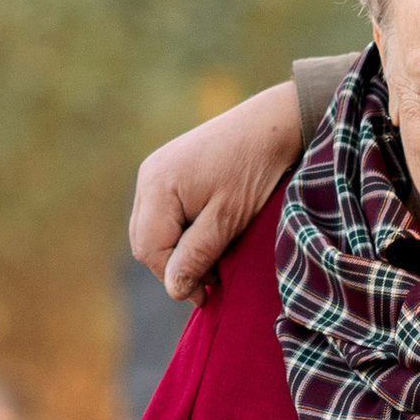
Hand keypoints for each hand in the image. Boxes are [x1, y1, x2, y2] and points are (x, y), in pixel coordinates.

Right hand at [128, 80, 304, 299]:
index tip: (207, 295)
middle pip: (146, 241)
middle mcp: (148, 177)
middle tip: (213, 280)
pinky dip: (183, 232)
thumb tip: (173, 290)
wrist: (273, 125)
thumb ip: (197, 254)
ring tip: (215, 260)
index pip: (150, 249)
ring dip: (179, 251)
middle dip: (175, 266)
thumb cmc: (253, 169)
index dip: (175, 278)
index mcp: (156, 186)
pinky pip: (165, 213)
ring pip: (154, 229)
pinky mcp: (171, 171)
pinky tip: (210, 237)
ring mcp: (157, 171)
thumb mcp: (227, 219)